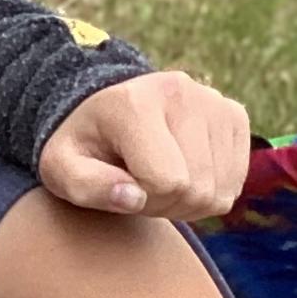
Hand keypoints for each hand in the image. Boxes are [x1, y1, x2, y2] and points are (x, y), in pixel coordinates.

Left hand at [40, 71, 253, 223]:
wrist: (103, 110)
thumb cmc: (80, 145)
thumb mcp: (60, 168)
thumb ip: (85, 186)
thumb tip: (134, 198)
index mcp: (134, 104)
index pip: (166, 181)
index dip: (142, 200)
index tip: (119, 186)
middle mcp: (182, 94)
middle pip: (197, 188)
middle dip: (164, 203)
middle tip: (137, 186)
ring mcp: (215, 102)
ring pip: (220, 190)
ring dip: (187, 200)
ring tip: (156, 179)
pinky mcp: (235, 114)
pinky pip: (236, 182)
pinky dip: (209, 190)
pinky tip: (182, 173)